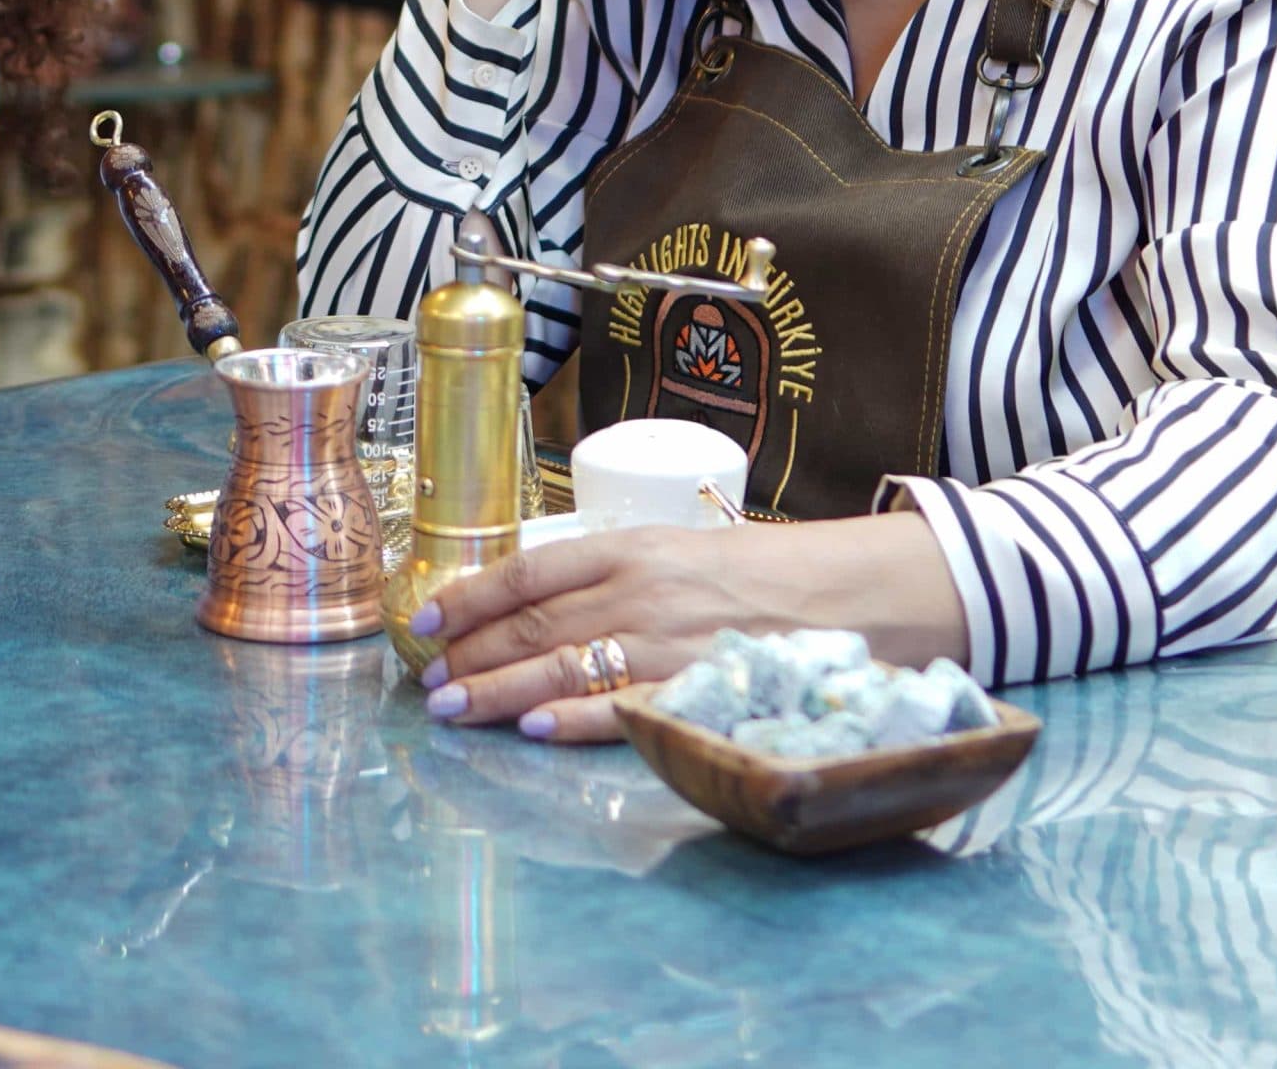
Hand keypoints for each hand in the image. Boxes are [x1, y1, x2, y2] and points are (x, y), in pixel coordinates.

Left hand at [409, 512, 969, 745]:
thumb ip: (610, 573)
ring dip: (499, 690)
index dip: (470, 593)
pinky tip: (533, 729)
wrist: (853, 593)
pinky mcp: (701, 687)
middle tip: (425, 680)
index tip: (422, 617)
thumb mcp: (676, 550)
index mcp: (633, 548)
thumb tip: (531, 601)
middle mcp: (644, 590)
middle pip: (536, 623)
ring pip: (565, 665)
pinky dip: (576, 719)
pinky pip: (627, 707)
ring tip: (452, 709)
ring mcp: (671, 642)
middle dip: (471, 652)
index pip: (530, 570)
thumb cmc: (758, 572)